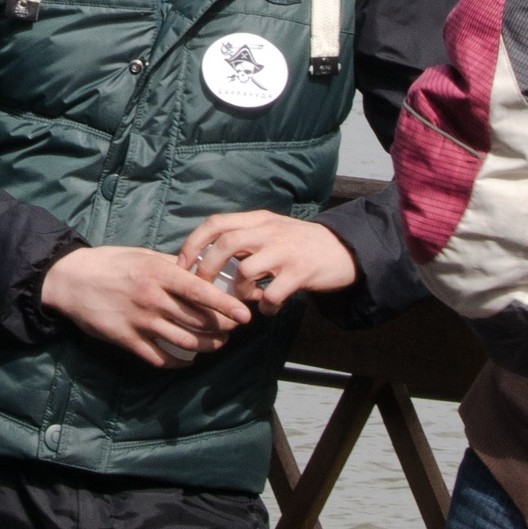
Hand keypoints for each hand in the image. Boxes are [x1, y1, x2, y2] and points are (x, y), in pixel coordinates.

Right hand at [40, 245, 250, 368]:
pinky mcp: (126, 339)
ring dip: (205, 347)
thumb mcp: (144, 256)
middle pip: (197, 320)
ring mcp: (139, 321)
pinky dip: (177, 362)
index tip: (245, 315)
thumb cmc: (111, 263)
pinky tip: (186, 360)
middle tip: (232, 330)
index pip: (201, 291)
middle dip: (221, 329)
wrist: (71, 279)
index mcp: (159, 274)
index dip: (226, 305)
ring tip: (216, 345)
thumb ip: (173, 265)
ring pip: (183, 342)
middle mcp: (152, 298)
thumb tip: (202, 270)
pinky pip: (159, 357)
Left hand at [176, 211, 359, 315]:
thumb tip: (208, 257)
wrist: (344, 249)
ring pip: (246, 270)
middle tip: (204, 288)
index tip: (183, 264)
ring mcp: (286, 251)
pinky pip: (273, 294)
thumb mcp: (273, 230)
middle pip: (226, 244)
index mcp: (259, 219)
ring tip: (244, 300)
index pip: (216, 223)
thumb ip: (246, 238)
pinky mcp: (301, 271)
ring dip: (238, 292)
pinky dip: (266, 307)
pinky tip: (268, 309)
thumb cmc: (301, 244)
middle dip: (207, 268)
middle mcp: (270, 231)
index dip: (193, 243)